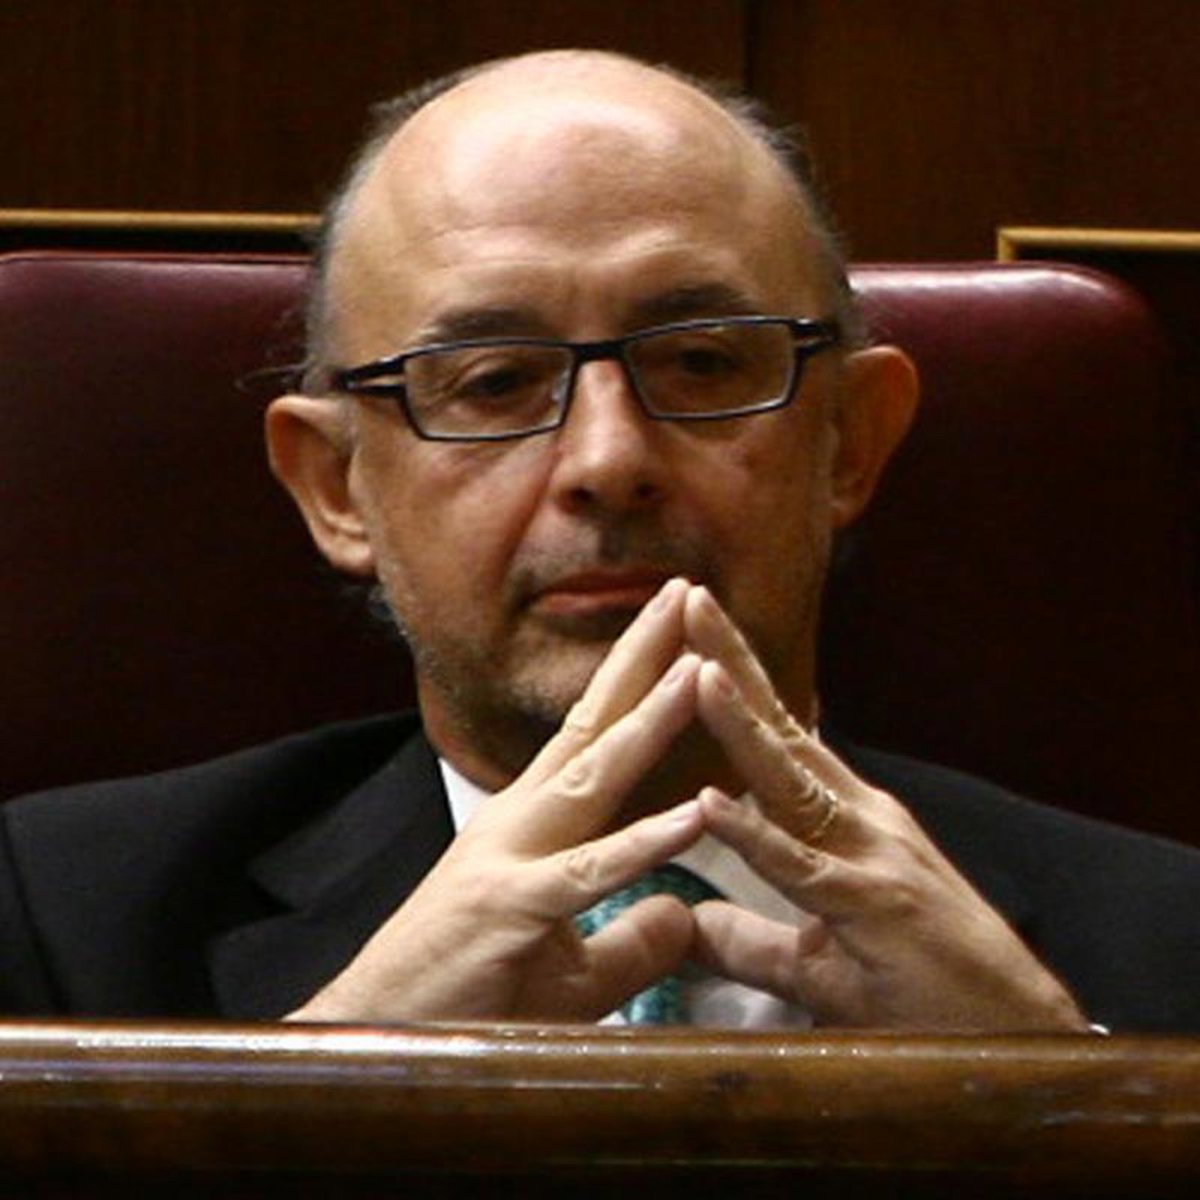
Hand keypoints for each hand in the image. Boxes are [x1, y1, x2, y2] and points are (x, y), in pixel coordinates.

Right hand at [288, 578, 707, 1022]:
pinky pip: (591, 873)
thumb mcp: (570, 970)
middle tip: (684, 592)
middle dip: (643, 656)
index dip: (636, 677)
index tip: (678, 627)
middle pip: (595, 726)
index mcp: (536, 822)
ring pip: (596, 778)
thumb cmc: (470, 995)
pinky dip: (644, 843)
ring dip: (651, 719)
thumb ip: (632, 938)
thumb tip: (687, 913)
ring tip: (698, 667)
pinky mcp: (512, 910)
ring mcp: (514, 859)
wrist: (378, 1036)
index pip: (594, 734)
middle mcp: (524, 822)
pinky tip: (695, 814)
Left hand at [682, 587, 1088, 1031]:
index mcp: (843, 820)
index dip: (734, 683)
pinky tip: (713, 802)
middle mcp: (857, 820)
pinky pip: (803, 869)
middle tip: (687, 597)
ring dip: (741, 724)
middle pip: (780, 731)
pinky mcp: (874, 909)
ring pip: (790, 782)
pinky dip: (757, 837)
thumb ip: (751, 936)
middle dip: (731, 662)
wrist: (1017, 1033)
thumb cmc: (921, 989)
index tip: (690, 631)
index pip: (778, 737)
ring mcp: (869, 858)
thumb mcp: (818, 961)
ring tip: (696, 668)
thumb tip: (689, 922)